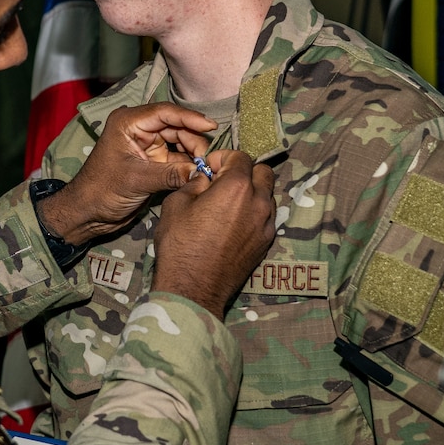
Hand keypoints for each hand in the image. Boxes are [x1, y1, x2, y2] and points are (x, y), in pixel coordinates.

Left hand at [39, 103, 216, 247]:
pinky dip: (188, 165)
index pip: (165, 113)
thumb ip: (170, 174)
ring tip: (206, 166)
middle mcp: (139, 130)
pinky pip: (176, 159)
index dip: (190, 118)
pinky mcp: (153, 163)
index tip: (211, 126)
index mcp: (129, 123)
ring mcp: (147, 146)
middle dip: (194, 140)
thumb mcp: (137, 180)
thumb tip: (201, 171)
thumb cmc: (102, 191)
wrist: (87, 214)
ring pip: (179, 142)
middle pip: (176, 127)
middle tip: (208, 158)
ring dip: (193, 153)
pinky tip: (199, 171)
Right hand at [150, 150, 277, 312]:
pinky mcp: (266, 242)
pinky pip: (266, 217)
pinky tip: (235, 223)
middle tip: (222, 182)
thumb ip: (195, 183)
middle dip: (243, 171)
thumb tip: (204, 177)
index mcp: (236, 186)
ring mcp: (266, 224)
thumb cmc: (180, 244)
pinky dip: (255, 212)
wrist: (193, 287)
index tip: (209, 167)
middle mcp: (258, 201)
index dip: (223, 157)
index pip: (240, 156)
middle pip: (262, 172)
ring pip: (267, 195)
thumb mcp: (177, 204)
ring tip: (229, 204)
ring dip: (252, 192)